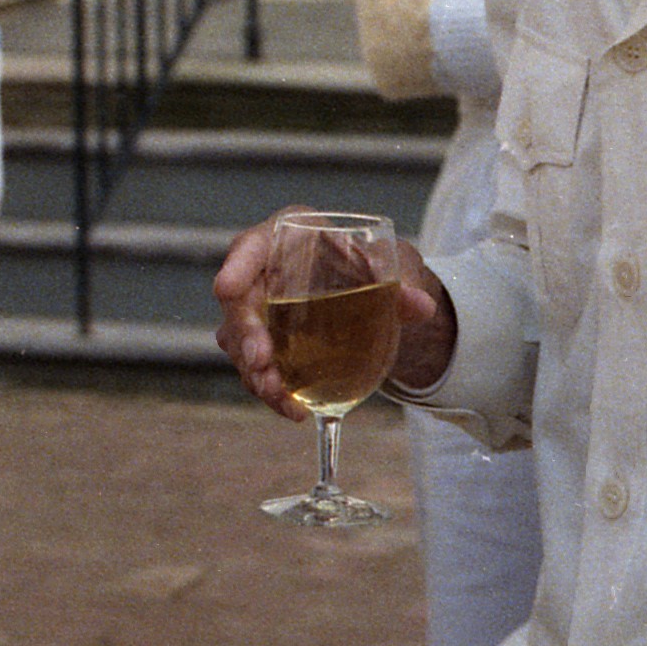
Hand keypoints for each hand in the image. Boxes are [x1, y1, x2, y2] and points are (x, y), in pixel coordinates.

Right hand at [211, 208, 454, 419]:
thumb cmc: (378, 268)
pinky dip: (272, 391)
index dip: (237, 265)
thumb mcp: (397, 268)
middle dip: (245, 332)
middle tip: (260, 361)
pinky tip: (293, 410)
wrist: (380, 302)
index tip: (226, 290)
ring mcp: (261, 310)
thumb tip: (420, 306)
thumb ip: (406, 284)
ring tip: (277, 394)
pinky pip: (257, 369)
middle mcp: (265, 270)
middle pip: (239, 299)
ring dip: (254, 370)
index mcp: (291, 236)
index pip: (254, 245)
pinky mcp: (266, 344)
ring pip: (240, 340)